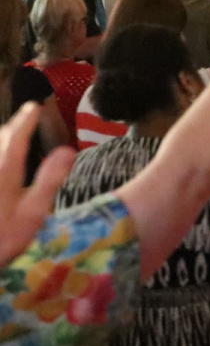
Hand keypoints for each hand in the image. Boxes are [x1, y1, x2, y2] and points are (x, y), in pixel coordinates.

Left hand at [0, 103, 75, 266]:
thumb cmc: (3, 238)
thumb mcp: (33, 212)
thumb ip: (50, 179)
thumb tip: (68, 150)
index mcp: (6, 170)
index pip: (16, 137)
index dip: (25, 120)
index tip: (33, 107)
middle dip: (11, 127)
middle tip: (22, 119)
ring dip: (1, 141)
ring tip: (9, 137)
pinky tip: (4, 167)